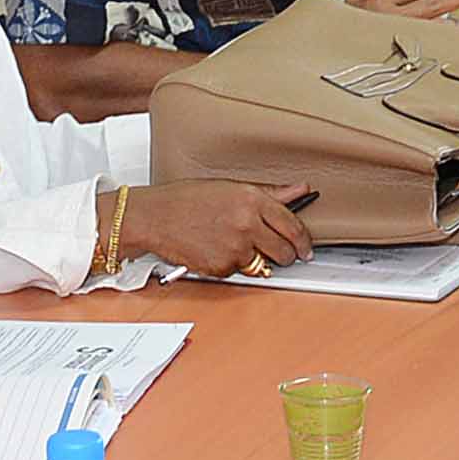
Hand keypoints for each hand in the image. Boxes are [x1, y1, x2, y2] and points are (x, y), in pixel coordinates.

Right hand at [116, 179, 314, 278]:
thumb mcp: (231, 188)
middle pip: (283, 251)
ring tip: (229, 242)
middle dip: (284, 255)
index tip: (306, 249)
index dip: (303, 241)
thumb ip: (271, 193)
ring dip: (252, 258)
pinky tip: (214, 249)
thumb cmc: (186, 199)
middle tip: (278, 253)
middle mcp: (247, 224)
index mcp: (253, 201)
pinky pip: (236, 272)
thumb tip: (301, 189)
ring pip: (260, 263)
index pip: (293, 226)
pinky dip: (229, 265)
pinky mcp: (220, 267)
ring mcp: (234, 248)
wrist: (152, 217)